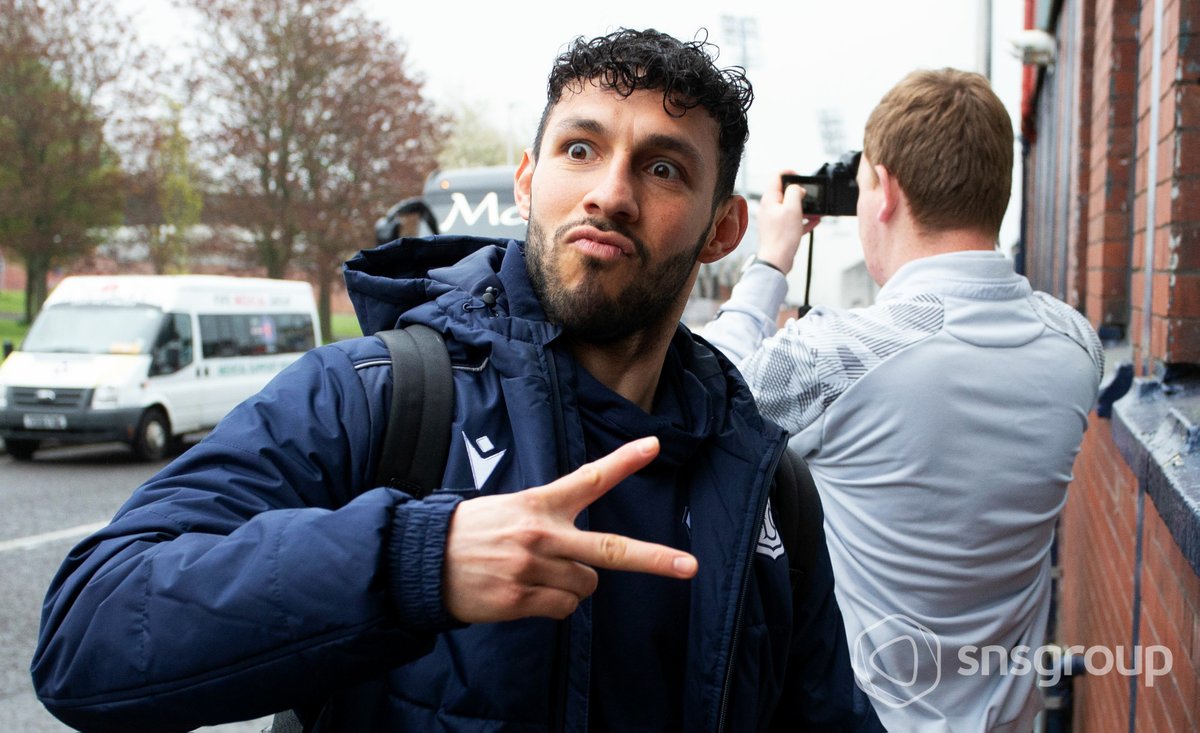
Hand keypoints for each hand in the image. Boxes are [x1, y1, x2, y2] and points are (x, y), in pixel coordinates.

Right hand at [443, 437, 696, 623]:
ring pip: (586, 587)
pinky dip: (554, 606)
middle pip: (610, 549)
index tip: (654, 444)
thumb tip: (587, 559)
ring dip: (572, 586)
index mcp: (539, 504)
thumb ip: (549, 521)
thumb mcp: (509, 509)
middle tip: (689, 566)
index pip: (590, 478)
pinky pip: (563, 609)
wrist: (422, 562)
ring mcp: (533, 569)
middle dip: (654, 559)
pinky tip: (526, 594)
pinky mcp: (521, 600)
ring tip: (535, 575)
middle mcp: (542, 535)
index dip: (623, 462)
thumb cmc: (471, 534)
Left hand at [755, 170, 820, 274]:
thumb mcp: (792, 208)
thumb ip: (795, 192)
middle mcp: (769, 208)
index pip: (776, 177)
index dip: (788, 172)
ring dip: (804, 207)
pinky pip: (792, 221)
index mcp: (769, 199)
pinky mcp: (779, 231)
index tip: (799, 175)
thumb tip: (798, 188)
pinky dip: (803, 220)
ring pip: (790, 208)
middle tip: (810, 195)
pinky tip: (814, 221)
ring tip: (816, 209)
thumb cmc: (782, 237)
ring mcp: (773, 220)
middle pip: (784, 193)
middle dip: (799, 193)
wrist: (776, 260)